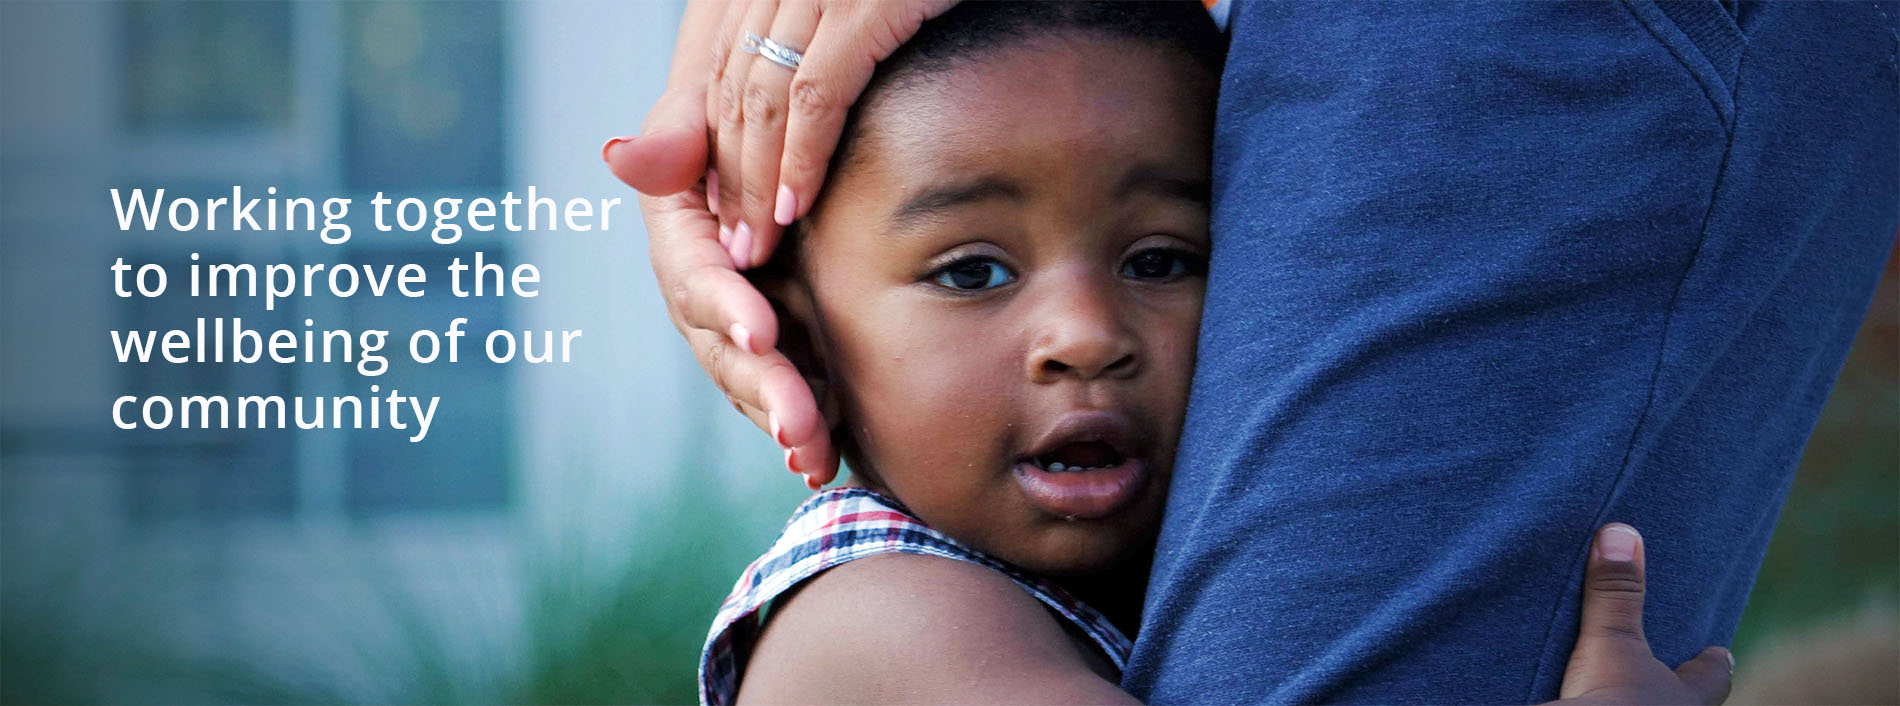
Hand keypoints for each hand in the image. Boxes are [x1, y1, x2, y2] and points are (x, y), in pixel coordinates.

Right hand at [604, 0, 836, 485]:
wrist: (771, 145)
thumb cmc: (734, 117)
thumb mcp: (700, 113)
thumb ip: (671, 137)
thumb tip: (619, 154)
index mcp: (681, 242)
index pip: (698, 279)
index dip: (725, 306)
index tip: (763, 330)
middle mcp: (704, 296)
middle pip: (726, 351)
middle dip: (763, 390)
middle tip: (798, 426)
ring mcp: (740, 327)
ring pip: (756, 384)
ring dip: (785, 423)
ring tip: (816, 458)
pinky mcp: (784, 345)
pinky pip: (792, 391)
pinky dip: (809, 427)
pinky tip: (830, 460)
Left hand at [702, 0, 955, 267]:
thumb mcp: (871, 7)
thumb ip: (815, 53)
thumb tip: (758, 114)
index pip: (717, 63)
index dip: (714, 142)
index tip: (723, 208)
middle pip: (729, 86)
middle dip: (728, 174)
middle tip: (735, 246)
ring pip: (762, 97)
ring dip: (755, 181)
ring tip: (756, 244)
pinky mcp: (864, 0)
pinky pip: (818, 94)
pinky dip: (801, 157)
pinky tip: (796, 205)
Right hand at [1550, 524, 1733, 704]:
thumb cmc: (1612, 703)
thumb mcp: (1611, 643)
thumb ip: (1615, 595)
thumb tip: (1623, 533)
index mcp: (1683, 698)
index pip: (1710, 676)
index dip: (1712, 663)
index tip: (1720, 650)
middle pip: (1685, 702)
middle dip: (1677, 687)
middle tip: (1671, 672)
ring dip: (1637, 699)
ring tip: (1623, 685)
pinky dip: (1598, 703)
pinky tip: (1578, 695)